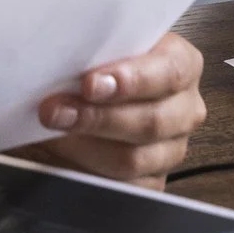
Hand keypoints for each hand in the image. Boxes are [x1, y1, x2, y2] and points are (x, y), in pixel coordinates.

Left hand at [27, 33, 206, 187]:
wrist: (77, 95)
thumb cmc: (91, 64)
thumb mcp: (93, 46)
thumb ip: (89, 47)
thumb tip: (59, 55)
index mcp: (180, 64)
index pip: (170, 72)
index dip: (131, 79)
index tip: (90, 83)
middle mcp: (183, 109)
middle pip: (151, 121)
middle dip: (97, 117)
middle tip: (55, 110)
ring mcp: (170, 149)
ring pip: (133, 159)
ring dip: (83, 146)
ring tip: (50, 131)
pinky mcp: (150, 182)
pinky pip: (122, 186)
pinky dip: (85, 171)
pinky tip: (60, 155)